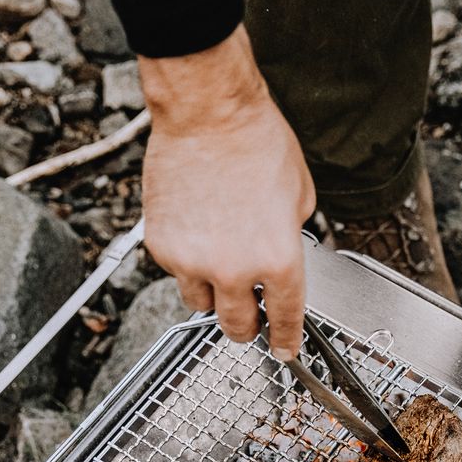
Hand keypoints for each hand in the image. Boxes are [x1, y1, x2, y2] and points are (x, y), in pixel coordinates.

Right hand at [139, 25, 315, 357]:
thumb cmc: (257, 142)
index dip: (285, 340)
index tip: (284, 350)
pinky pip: (175, 272)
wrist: (207, 112)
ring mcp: (193, 262)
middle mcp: (235, 270)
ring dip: (212, 294)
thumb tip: (281, 257)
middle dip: (246, 326)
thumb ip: (291, 237)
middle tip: (249, 315)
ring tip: (218, 263)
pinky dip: (186, 262)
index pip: (285, 320)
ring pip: (201, 305)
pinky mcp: (161, 246)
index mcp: (279, 261)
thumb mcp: (300, 196)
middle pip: (237, 327)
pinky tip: (195, 231)